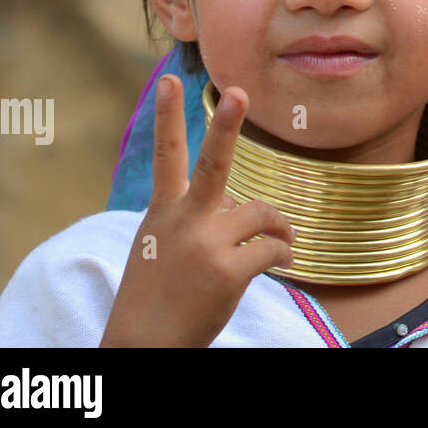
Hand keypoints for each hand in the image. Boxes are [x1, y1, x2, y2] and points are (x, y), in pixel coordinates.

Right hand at [101, 74, 295, 346]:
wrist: (143, 347)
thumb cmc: (156, 297)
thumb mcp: (159, 248)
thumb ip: (193, 218)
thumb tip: (237, 204)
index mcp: (162, 211)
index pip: (166, 156)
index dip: (167, 116)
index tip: (169, 80)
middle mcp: (183, 220)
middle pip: (212, 164)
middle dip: (226, 125)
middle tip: (240, 92)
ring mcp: (205, 244)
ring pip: (262, 213)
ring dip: (280, 226)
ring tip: (284, 241)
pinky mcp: (228, 270)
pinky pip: (273, 249)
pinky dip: (283, 255)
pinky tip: (284, 264)